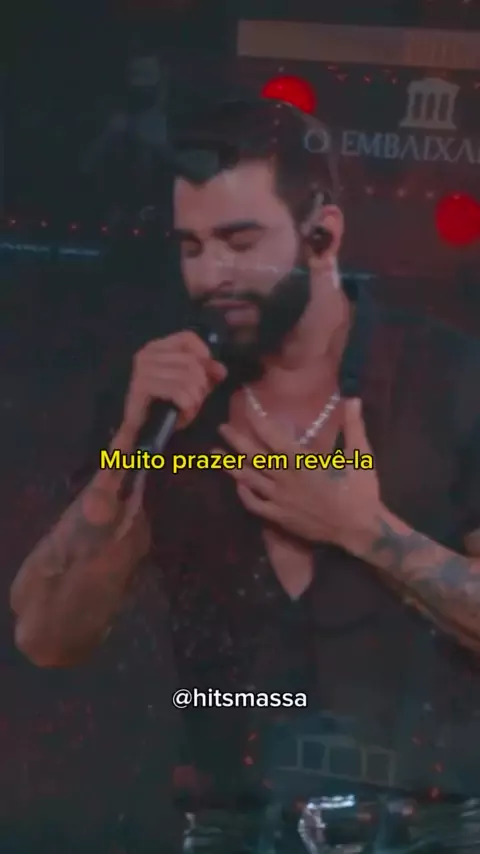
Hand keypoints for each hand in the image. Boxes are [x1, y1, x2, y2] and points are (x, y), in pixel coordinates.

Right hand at [122, 331, 226, 436]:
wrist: (142, 430)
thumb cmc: (165, 406)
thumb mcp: (190, 386)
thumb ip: (206, 374)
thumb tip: (221, 369)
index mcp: (157, 347)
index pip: (186, 337)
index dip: (204, 353)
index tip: (209, 373)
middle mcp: (148, 354)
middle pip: (191, 361)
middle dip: (201, 384)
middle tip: (196, 400)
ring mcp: (143, 369)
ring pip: (188, 377)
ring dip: (195, 398)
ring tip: (190, 408)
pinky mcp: (142, 386)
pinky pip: (178, 391)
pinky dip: (187, 405)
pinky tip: (184, 413)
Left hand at [215, 398, 381, 552]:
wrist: (359, 530)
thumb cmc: (361, 491)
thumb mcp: (361, 456)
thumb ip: (354, 427)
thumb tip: (353, 399)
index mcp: (303, 462)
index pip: (273, 437)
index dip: (258, 421)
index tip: (247, 407)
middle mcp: (285, 479)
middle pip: (254, 457)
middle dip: (236, 441)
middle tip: (221, 428)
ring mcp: (280, 500)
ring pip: (249, 479)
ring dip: (231, 465)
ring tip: (216, 454)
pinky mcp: (280, 517)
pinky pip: (255, 504)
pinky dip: (243, 493)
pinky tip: (237, 484)